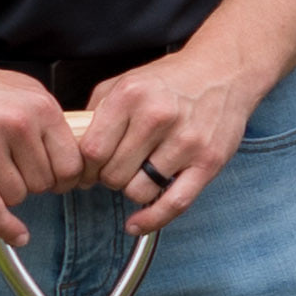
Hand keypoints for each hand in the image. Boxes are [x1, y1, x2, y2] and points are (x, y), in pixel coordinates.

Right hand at [0, 50, 94, 243]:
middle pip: (45, 184)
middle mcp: (17, 125)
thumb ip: (51, 122)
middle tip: (13, 168)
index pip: (72, 165)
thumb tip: (78, 156)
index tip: (55, 180)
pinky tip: (18, 236)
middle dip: (33, 183)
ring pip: (18, 196)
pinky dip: (6, 228)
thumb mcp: (24, 91)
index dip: (65, 179)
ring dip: (8, 193)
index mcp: (40, 107)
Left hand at [76, 44, 275, 235]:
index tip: (88, 171)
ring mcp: (186, 141)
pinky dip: (151, 220)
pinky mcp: (208, 161)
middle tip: (118, 168)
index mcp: (131, 96)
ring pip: (138, 191)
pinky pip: (174, 203)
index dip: (85, 168)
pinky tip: (137, 223)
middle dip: (109, 178)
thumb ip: (96, 112)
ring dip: (133, 190)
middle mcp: (158, 117)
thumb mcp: (126, 82)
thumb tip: (71, 149)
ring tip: (141, 174)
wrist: (223, 72)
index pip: (92, 151)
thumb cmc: (170, 81)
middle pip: (113, 175)